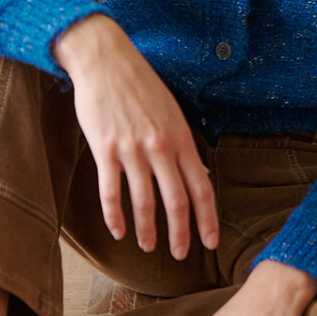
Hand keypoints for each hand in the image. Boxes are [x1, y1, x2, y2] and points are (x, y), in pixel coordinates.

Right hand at [53, 14, 217, 259]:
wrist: (106, 60)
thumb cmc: (141, 85)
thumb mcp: (172, 112)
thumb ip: (185, 145)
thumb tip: (201, 172)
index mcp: (182, 138)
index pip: (202, 187)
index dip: (208, 219)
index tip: (211, 243)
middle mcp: (161, 146)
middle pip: (177, 200)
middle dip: (181, 233)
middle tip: (181, 255)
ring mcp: (132, 149)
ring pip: (144, 201)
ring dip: (147, 230)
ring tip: (147, 246)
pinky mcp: (105, 149)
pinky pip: (111, 191)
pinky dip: (115, 216)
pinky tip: (118, 231)